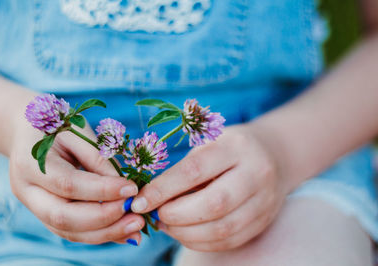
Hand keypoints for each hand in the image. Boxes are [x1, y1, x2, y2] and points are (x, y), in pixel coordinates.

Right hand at [9, 117, 143, 244]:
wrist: (28, 133)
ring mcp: (34, 207)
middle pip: (64, 217)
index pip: (68, 184)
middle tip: (136, 215)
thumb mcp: (78, 131)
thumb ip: (98, 158)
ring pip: (69, 232)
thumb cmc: (57, 126)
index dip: (102, 190)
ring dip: (107, 233)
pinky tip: (125, 232)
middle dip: (104, 219)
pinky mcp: (46, 217)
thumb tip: (124, 188)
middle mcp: (27, 191)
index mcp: (30, 163)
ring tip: (136, 226)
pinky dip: (101, 234)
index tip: (132, 189)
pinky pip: (74, 232)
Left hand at [131, 125, 290, 251]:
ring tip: (168, 225)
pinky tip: (185, 233)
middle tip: (157, 215)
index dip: (163, 189)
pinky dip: (201, 242)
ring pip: (222, 229)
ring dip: (186, 233)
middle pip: (213, 204)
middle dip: (176, 215)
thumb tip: (149, 199)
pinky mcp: (264, 221)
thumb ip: (183, 170)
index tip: (140, 202)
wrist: (274, 155)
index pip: (195, 170)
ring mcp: (265, 200)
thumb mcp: (208, 145)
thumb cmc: (230, 148)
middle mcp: (256, 173)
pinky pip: (229, 241)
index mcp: (236, 146)